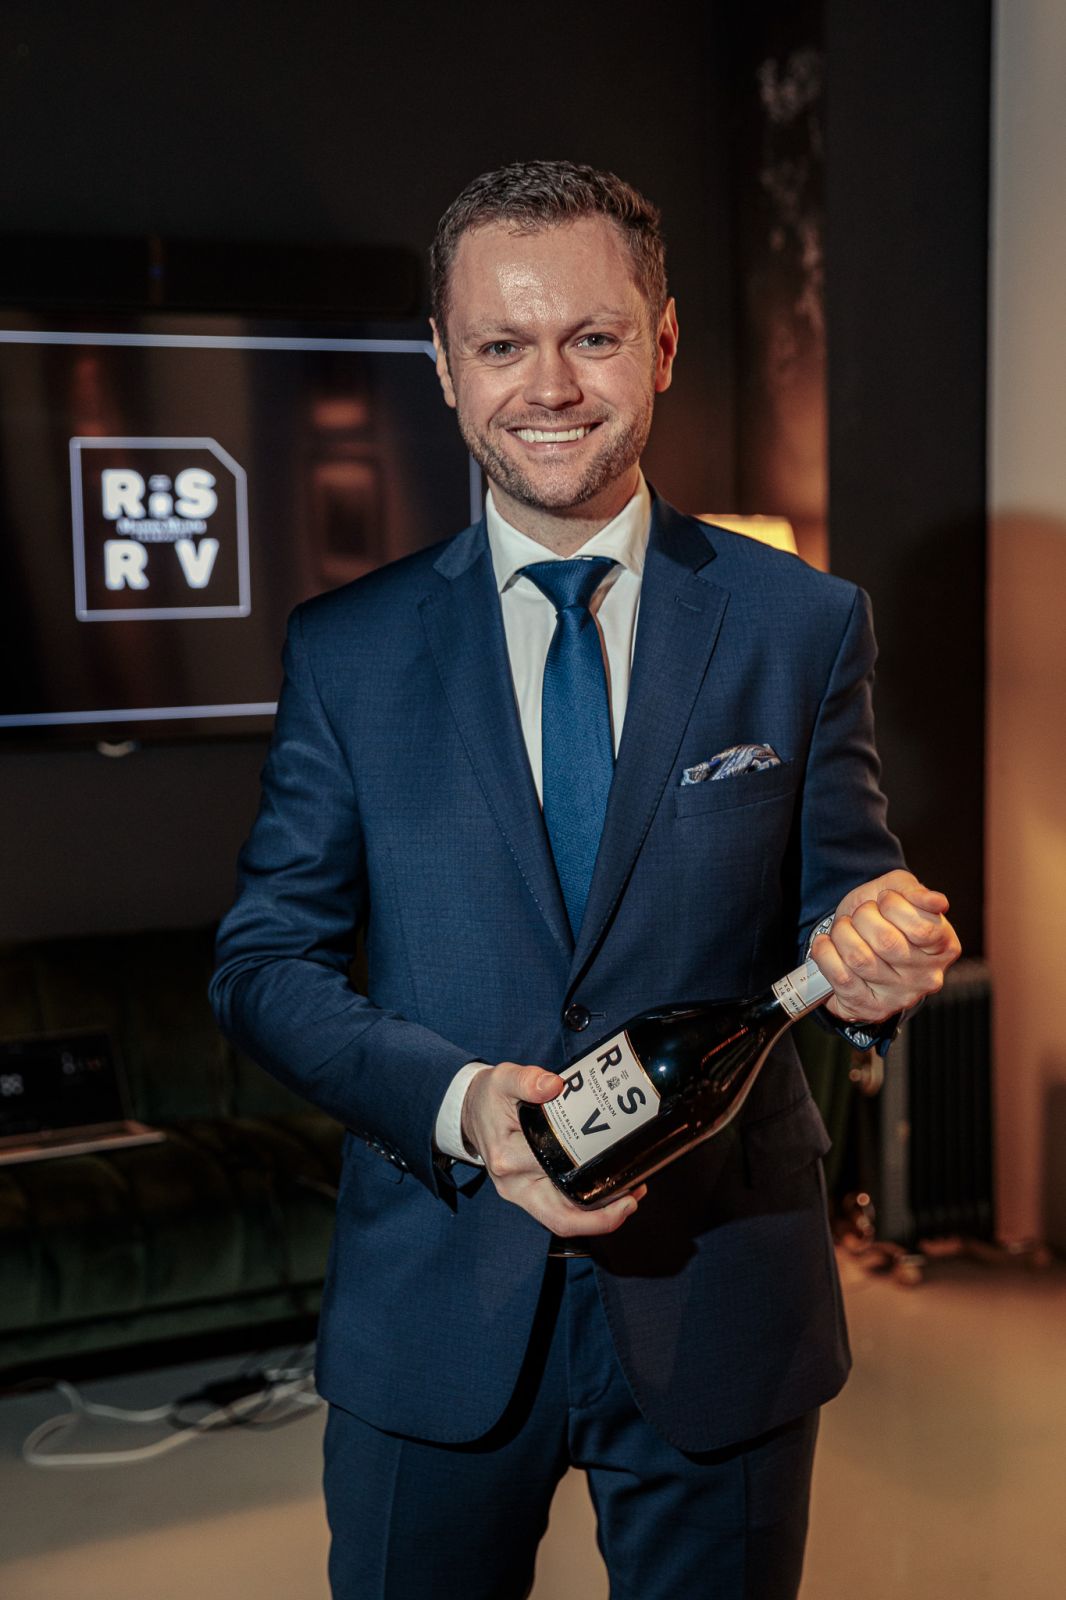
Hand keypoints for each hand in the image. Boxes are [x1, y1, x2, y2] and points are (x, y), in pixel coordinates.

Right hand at [461, 1062, 646, 1237]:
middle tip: (635, 1194)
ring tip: (630, 1196)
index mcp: (508, 1157)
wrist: (471, 1111)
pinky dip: (585, 1209)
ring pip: (562, 1220)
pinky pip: (559, 1212)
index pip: (555, 1182)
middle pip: (562, 1217)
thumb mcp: (503, 1080)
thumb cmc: (489, 1097)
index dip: (592, 1191)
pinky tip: (609, 1192)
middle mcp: (514, 1184)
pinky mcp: (529, 1194)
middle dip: (604, 1215)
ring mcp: (521, 1194)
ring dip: (598, 1216)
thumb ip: (527, 1079)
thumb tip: (553, 1085)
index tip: (625, 1176)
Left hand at [812, 870, 961, 1024]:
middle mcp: (925, 977)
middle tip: (861, 913)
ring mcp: (898, 997)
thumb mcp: (899, 892)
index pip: (922, 929)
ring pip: (859, 959)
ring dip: (842, 933)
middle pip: (886, 942)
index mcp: (944, 947)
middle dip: (863, 916)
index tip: (883, 899)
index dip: (894, 906)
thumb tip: (936, 901)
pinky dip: (826, 953)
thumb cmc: (882, 916)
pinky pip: (840, 978)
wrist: (858, 943)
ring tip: (844, 928)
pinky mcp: (869, 1008)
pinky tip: (827, 944)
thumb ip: (915, 892)